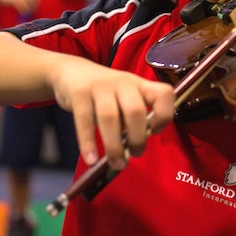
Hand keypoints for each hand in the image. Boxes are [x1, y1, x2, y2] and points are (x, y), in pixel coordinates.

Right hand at [49, 56, 175, 168]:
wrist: (71, 71)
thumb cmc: (104, 92)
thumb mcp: (124, 97)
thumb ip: (132, 118)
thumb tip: (135, 147)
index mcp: (139, 84)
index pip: (163, 93)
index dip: (165, 114)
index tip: (155, 131)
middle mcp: (123, 82)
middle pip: (135, 110)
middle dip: (137, 138)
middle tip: (134, 154)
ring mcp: (100, 86)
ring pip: (110, 117)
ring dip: (114, 146)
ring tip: (116, 163)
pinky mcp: (79, 93)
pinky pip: (84, 121)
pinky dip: (88, 143)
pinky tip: (91, 160)